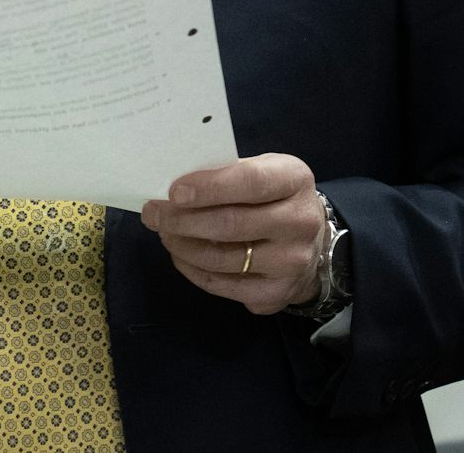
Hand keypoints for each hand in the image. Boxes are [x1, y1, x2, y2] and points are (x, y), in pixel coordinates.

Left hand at [140, 153, 324, 314]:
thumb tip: (173, 187)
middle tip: (153, 213)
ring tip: (163, 232)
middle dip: (182, 219)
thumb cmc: (273, 196)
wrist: (310, 242)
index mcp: (295, 180)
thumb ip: (226, 173)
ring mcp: (291, 264)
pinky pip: (221, 285)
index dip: (209, 187)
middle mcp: (300, 223)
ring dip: (182, 245)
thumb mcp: (262, 170)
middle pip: (231, 224)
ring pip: (221, 258)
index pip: (251, 182)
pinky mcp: (276, 294)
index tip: (174, 192)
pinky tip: (180, 254)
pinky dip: (192, 269)